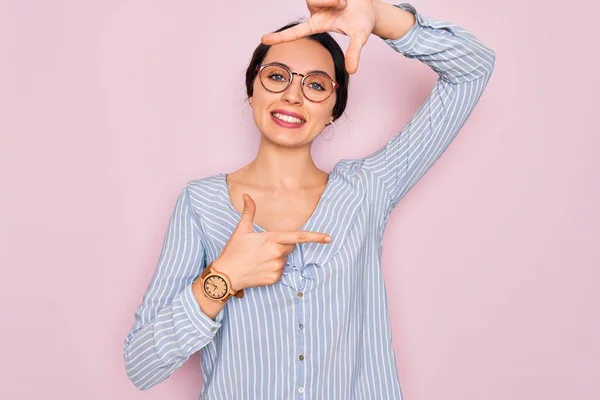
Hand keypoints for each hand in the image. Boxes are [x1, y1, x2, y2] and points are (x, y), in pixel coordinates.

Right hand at [213, 193, 332, 290]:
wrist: (226, 275)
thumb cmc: (234, 251)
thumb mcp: (241, 230)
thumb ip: (248, 212)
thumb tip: (246, 196)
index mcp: (272, 239)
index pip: (298, 237)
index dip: (315, 237)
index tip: (329, 238)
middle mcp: (277, 253)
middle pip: (290, 247)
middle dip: (281, 245)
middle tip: (263, 247)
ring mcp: (277, 267)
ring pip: (284, 259)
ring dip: (277, 257)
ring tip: (259, 258)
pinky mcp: (275, 278)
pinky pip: (280, 270)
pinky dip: (273, 268)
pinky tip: (260, 267)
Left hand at [261, 0, 377, 73]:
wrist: (371, 5)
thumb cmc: (362, 21)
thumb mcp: (360, 37)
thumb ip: (354, 53)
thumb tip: (352, 71)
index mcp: (318, 24)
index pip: (295, 32)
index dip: (280, 37)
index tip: (264, 40)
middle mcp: (314, 11)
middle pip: (312, 0)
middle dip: (330, 0)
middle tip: (344, 4)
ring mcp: (318, 0)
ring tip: (346, 1)